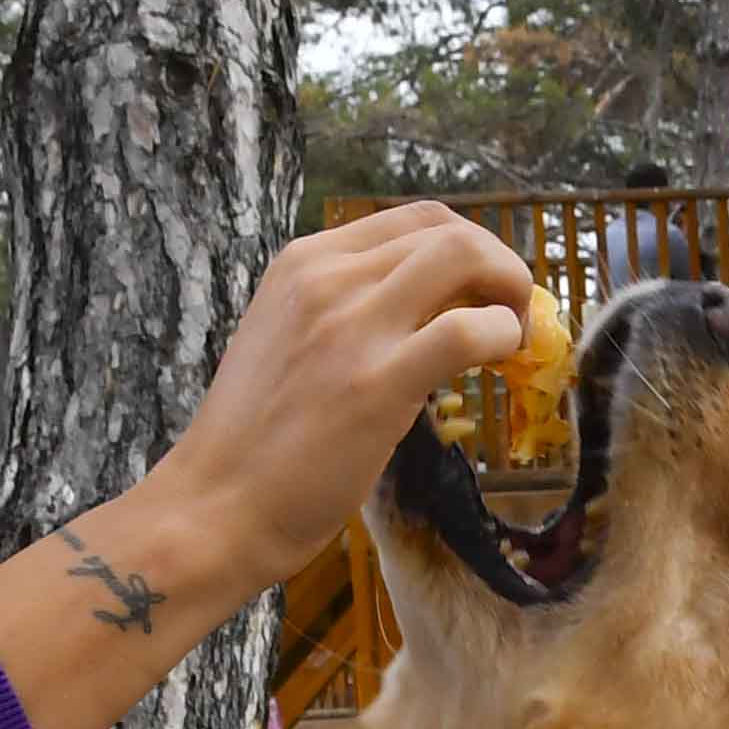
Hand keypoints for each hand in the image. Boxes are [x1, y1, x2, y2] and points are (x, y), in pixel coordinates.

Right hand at [143, 200, 542, 603]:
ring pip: (464, 257)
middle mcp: (328, 277)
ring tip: (512, 338)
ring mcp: (353, 325)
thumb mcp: (290, 345)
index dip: (466, 249)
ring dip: (510, 290)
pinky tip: (500, 363)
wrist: (216, 507)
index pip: (412, 221)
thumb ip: (343, 316)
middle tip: (510, 317)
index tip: (481, 293)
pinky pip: (469, 329)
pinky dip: (503, 335)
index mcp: (304, 263)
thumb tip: (418, 315)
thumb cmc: (253, 446)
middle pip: (447, 230)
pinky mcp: (379, 381)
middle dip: (498, 265)